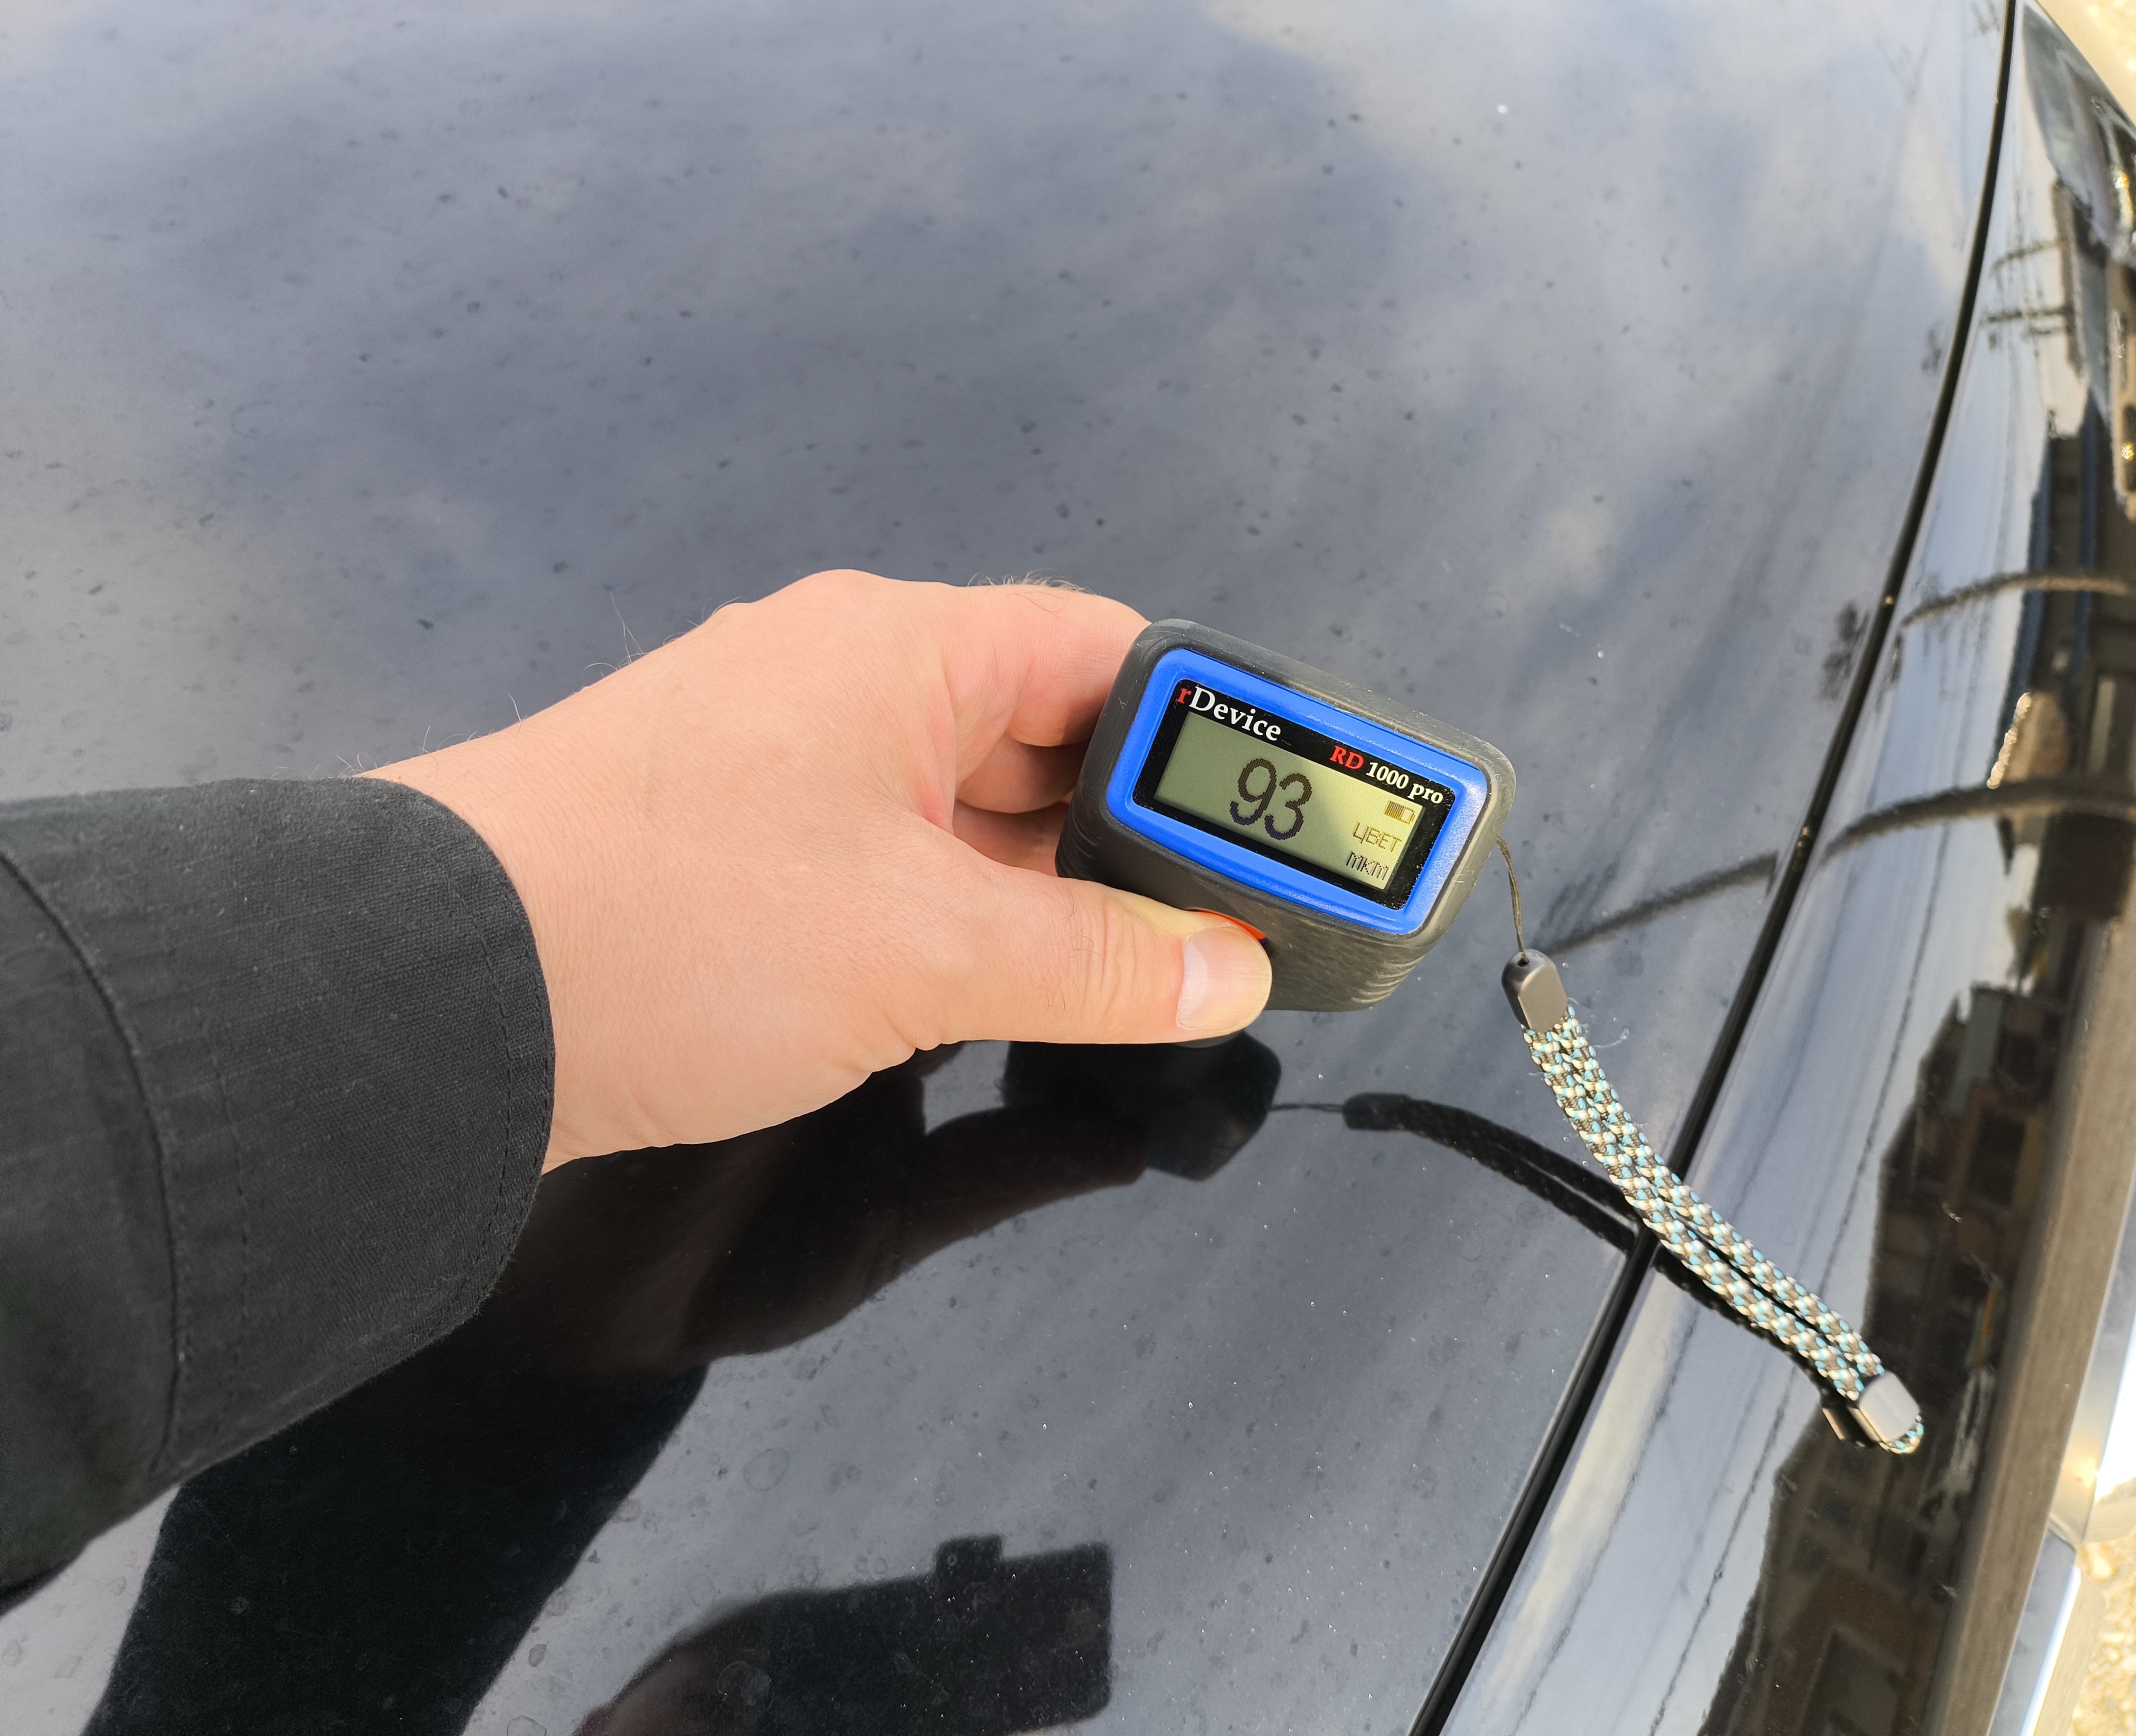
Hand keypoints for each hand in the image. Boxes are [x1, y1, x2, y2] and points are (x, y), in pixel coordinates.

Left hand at [368, 572, 1271, 1165]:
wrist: (429, 1002)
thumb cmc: (687, 930)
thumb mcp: (928, 950)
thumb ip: (1098, 964)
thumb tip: (1230, 971)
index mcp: (901, 650)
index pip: (1102, 652)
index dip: (1201, 735)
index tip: (1269, 831)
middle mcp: (841, 683)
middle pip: (1038, 735)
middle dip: (1128, 835)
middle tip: (1216, 934)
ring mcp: (776, 767)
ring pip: (959, 813)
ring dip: (1038, 894)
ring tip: (1127, 980)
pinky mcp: (726, 851)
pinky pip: (884, 865)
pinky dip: (952, 923)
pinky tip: (994, 997)